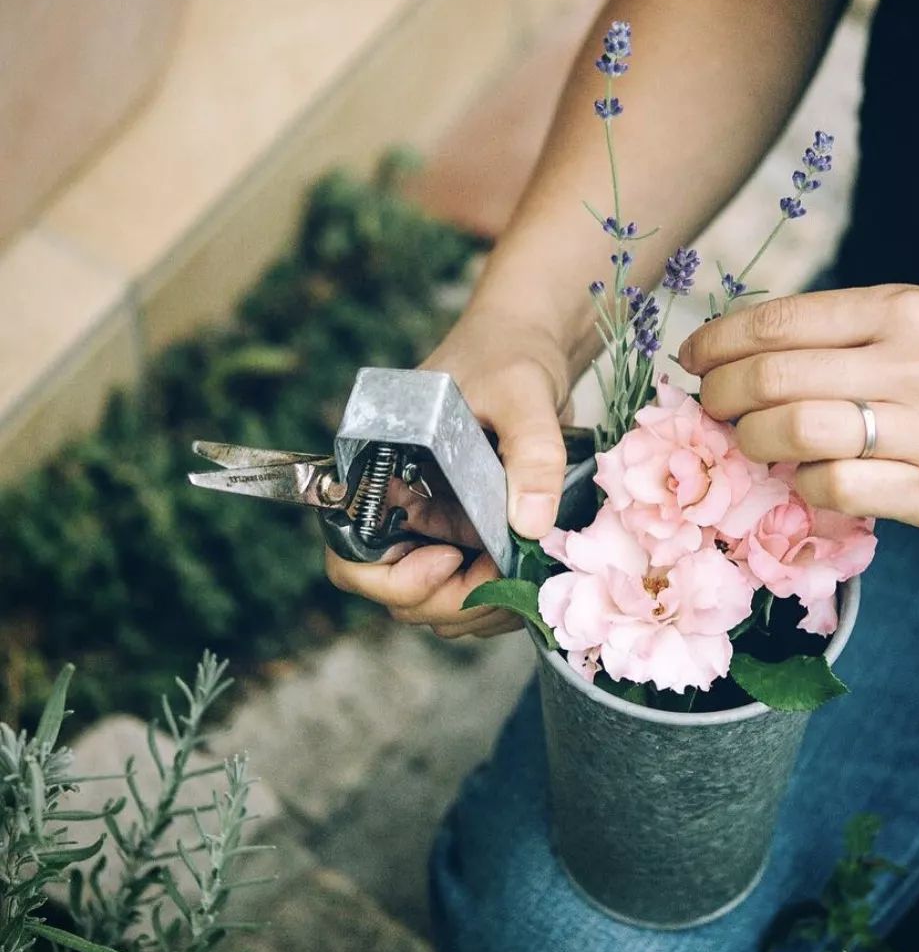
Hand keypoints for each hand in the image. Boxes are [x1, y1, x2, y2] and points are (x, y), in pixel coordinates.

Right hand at [326, 311, 573, 636]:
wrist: (534, 343)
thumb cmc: (510, 354)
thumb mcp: (522, 392)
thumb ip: (531, 452)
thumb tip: (531, 524)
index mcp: (383, 473)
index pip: (351, 556)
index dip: (392, 579)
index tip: (449, 559)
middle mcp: (402, 507)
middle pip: (397, 595)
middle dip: (452, 603)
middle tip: (505, 578)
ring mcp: (437, 525)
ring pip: (438, 603)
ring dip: (481, 608)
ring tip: (525, 574)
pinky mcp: (473, 533)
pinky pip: (474, 590)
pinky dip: (502, 598)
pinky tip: (534, 578)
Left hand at [678, 284, 918, 529]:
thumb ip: (840, 333)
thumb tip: (737, 355)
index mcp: (902, 308)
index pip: (777, 321)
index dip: (716, 343)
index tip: (690, 359)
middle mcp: (913, 361)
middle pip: (771, 378)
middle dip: (717, 396)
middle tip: (708, 406)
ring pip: (792, 432)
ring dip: (749, 440)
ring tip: (749, 440)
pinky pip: (832, 488)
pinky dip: (800, 484)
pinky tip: (805, 476)